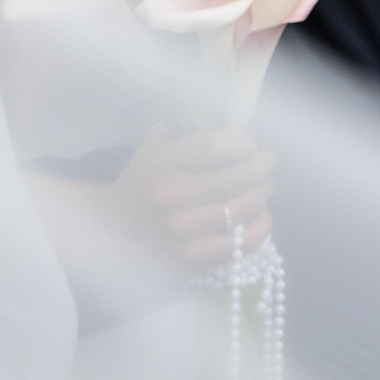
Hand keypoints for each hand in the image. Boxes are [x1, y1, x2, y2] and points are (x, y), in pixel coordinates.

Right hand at [113, 124, 275, 269]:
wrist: (110, 224)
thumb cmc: (138, 178)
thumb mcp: (152, 145)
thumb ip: (184, 131)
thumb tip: (232, 121)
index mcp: (160, 161)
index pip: (217, 147)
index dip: (244, 141)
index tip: (251, 140)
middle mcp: (171, 197)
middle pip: (236, 178)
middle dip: (262, 165)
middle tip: (269, 159)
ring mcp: (181, 231)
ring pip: (241, 210)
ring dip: (264, 193)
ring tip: (268, 183)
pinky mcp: (189, 258)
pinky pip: (237, 246)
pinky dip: (259, 230)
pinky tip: (264, 215)